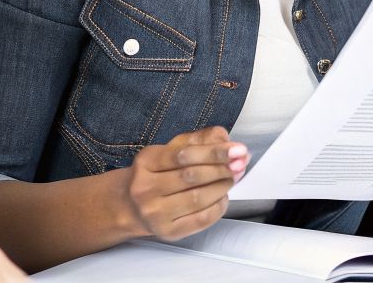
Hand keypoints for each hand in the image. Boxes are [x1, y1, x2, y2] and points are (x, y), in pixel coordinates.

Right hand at [116, 126, 243, 241]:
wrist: (132, 205)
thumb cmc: (158, 173)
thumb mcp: (172, 149)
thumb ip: (200, 140)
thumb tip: (229, 142)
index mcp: (146, 162)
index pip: (184, 155)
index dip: (214, 152)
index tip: (238, 150)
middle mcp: (145, 188)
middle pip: (193, 176)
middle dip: (222, 169)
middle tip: (240, 164)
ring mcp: (155, 213)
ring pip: (199, 198)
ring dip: (223, 186)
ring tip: (232, 178)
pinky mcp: (168, 231)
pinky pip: (202, 218)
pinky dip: (219, 206)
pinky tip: (222, 196)